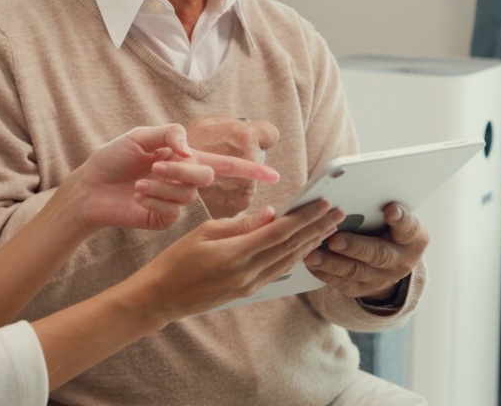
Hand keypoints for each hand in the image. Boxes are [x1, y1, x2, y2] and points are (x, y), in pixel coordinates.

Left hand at [63, 124, 279, 230]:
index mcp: (186, 159)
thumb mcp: (140, 137)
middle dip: (182, 169)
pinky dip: (156, 198)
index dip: (250, 169)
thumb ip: (168, 134)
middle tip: (154, 166)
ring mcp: (177, 202)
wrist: (90, 187)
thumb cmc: (113, 159)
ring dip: (164, 184)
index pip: (226, 164)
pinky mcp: (165, 219)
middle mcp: (186, 181)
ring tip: (141, 182)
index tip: (274, 175)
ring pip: (189, 193)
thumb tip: (188, 147)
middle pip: (207, 175)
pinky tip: (139, 196)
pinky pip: (174, 209)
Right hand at [134, 200, 345, 320]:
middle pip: (291, 247)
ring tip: (329, 228)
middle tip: (338, 212)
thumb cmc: (176, 260)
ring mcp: (249, 284)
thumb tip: (271, 214)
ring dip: (311, 243)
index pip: (280, 232)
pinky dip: (296, 257)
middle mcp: (247, 272)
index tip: (323, 203)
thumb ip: (241, 224)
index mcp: (235, 254)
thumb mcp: (204, 232)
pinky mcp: (248, 291)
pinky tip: (307, 247)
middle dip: (317, 228)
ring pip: (289, 261)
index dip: (305, 217)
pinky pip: (278, 271)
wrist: (162, 297)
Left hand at [303, 202, 428, 300]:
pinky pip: (342, 282)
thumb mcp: (395, 216)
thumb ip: (382, 204)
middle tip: (335, 240)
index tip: (391, 209)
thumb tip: (360, 188)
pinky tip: (310, 262)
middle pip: (378, 254)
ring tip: (312, 254)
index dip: (401, 218)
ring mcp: (381, 278)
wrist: (392, 260)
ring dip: (332, 263)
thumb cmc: (389, 228)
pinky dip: (324, 272)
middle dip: (355, 247)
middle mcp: (400, 261)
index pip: (409, 227)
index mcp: (412, 238)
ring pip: (355, 271)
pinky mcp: (362, 288)